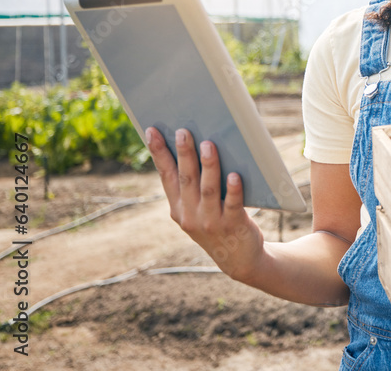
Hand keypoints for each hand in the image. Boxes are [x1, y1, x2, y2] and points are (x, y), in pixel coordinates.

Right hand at [146, 127, 264, 281]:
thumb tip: (201, 144)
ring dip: (209, 166)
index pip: (166, 175)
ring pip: (209, 189)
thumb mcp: (199, 209)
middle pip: (186, 179)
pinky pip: (233, 205)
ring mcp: (211, 222)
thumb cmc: (219, 224)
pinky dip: (233, 190)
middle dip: (184, 153)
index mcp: (178, 208)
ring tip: (209, 145)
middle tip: (183, 131)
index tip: (152, 130)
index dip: (159, 153)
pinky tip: (236, 175)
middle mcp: (190, 215)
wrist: (239, 260)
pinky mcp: (233, 226)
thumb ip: (196, 185)